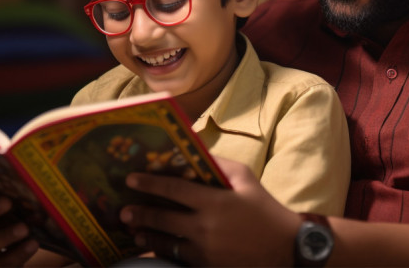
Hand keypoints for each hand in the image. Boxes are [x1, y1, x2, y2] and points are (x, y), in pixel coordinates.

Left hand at [121, 157, 301, 265]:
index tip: (131, 179)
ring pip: (166, 242)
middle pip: (163, 218)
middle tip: (123, 210)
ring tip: (134, 230)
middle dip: (140, 212)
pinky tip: (155, 246)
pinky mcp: (206, 266)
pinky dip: (164, 251)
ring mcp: (204, 250)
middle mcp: (205, 226)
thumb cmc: (266, 209)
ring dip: (147, 234)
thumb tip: (196, 153)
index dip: (150, 183)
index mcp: (214, 201)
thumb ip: (220, 164)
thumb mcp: (247, 178)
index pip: (173, 189)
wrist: (285, 249)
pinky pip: (177, 258)